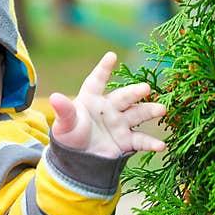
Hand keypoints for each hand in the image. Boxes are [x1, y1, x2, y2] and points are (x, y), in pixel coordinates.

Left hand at [49, 51, 166, 157]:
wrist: (77, 158)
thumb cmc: (69, 135)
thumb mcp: (64, 124)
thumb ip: (64, 111)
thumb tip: (54, 97)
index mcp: (92, 99)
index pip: (97, 81)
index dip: (103, 69)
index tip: (111, 56)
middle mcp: (109, 108)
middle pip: (123, 97)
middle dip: (134, 92)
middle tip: (145, 88)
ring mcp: (120, 123)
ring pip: (137, 114)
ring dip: (150, 111)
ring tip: (161, 109)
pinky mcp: (126, 141)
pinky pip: (141, 140)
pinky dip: (151, 143)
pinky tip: (161, 146)